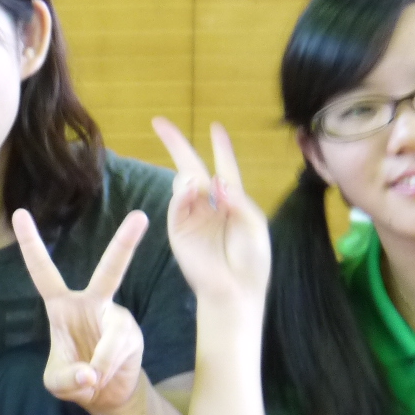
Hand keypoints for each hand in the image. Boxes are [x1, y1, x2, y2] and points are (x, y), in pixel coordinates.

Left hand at [13, 206, 147, 414]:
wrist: (107, 395)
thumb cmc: (75, 378)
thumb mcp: (58, 383)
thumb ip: (66, 379)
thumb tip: (90, 373)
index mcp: (62, 306)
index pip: (43, 272)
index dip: (31, 244)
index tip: (19, 212)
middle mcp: (92, 304)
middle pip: (110, 271)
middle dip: (125, 243)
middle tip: (140, 217)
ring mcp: (117, 317)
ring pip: (112, 337)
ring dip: (100, 364)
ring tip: (92, 380)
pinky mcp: (134, 336)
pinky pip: (118, 353)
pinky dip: (106, 371)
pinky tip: (103, 379)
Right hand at [152, 117, 270, 312]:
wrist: (236, 291)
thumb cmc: (251, 261)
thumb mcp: (254, 224)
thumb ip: (238, 199)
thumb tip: (216, 180)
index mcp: (232, 201)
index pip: (224, 167)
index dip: (220, 146)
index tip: (216, 126)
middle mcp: (208, 205)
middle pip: (191, 167)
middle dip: (176, 144)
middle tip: (159, 122)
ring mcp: (191, 216)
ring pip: (183, 183)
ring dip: (189, 176)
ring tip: (202, 187)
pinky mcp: (178, 230)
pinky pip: (177, 205)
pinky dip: (182, 195)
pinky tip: (192, 192)